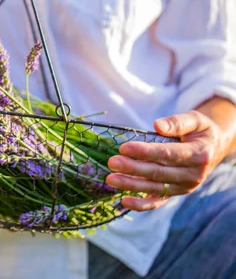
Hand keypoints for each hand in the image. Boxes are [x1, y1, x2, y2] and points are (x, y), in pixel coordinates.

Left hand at [105, 110, 224, 210]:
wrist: (213, 148)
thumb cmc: (200, 131)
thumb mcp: (195, 120)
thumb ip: (177, 122)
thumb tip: (158, 125)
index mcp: (199, 155)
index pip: (167, 154)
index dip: (145, 152)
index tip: (124, 148)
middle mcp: (193, 175)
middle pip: (158, 172)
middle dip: (133, 168)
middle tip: (112, 162)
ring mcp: (184, 187)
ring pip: (155, 187)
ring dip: (131, 185)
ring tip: (111, 179)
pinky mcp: (175, 193)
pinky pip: (158, 202)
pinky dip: (141, 204)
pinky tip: (124, 201)